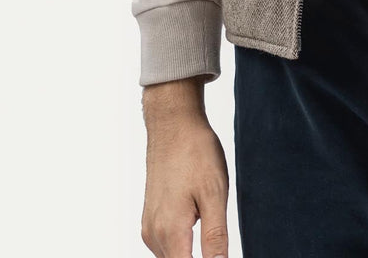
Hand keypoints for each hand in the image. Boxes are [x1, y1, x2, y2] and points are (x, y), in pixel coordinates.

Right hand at [141, 79, 229, 257]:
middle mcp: (154, 234)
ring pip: (171, 257)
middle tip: (217, 237)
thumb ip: (216, 237)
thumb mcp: (215, 194)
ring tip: (209, 229)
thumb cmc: (195, 152)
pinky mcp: (150, 218)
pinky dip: (182, 244)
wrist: (173, 123)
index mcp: (170, 232)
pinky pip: (166, 245)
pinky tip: (196, 222)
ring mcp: (149, 226)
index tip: (218, 252)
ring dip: (190, 253)